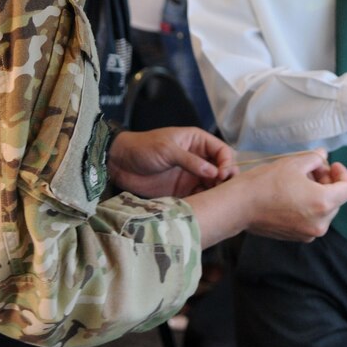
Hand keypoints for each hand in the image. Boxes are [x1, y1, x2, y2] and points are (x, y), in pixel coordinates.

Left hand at [107, 127, 236, 198]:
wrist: (120, 163)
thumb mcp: (167, 149)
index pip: (222, 151)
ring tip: (215, 200)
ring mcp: (191, 175)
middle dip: (226, 178)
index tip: (222, 175)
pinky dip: (205, 201)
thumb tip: (214, 172)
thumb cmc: (143, 148)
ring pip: (213, 184)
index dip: (226, 162)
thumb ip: (190, 161)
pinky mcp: (183, 190)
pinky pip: (200, 196)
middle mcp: (198, 158)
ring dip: (217, 192)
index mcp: (197, 142)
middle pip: (221, 169)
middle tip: (222, 189)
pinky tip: (204, 205)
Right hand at [185, 150, 346, 245]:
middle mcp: (321, 223)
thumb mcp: (293, 163)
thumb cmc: (265, 183)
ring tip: (299, 181)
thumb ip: (314, 159)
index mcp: (324, 203)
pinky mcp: (297, 237)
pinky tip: (292, 195)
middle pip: (336, 200)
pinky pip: (311, 219)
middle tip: (311, 169)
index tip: (332, 165)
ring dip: (318, 194)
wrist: (240, 206)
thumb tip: (323, 156)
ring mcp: (309, 233)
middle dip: (327, 183)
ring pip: (324, 210)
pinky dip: (308, 206)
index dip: (342, 174)